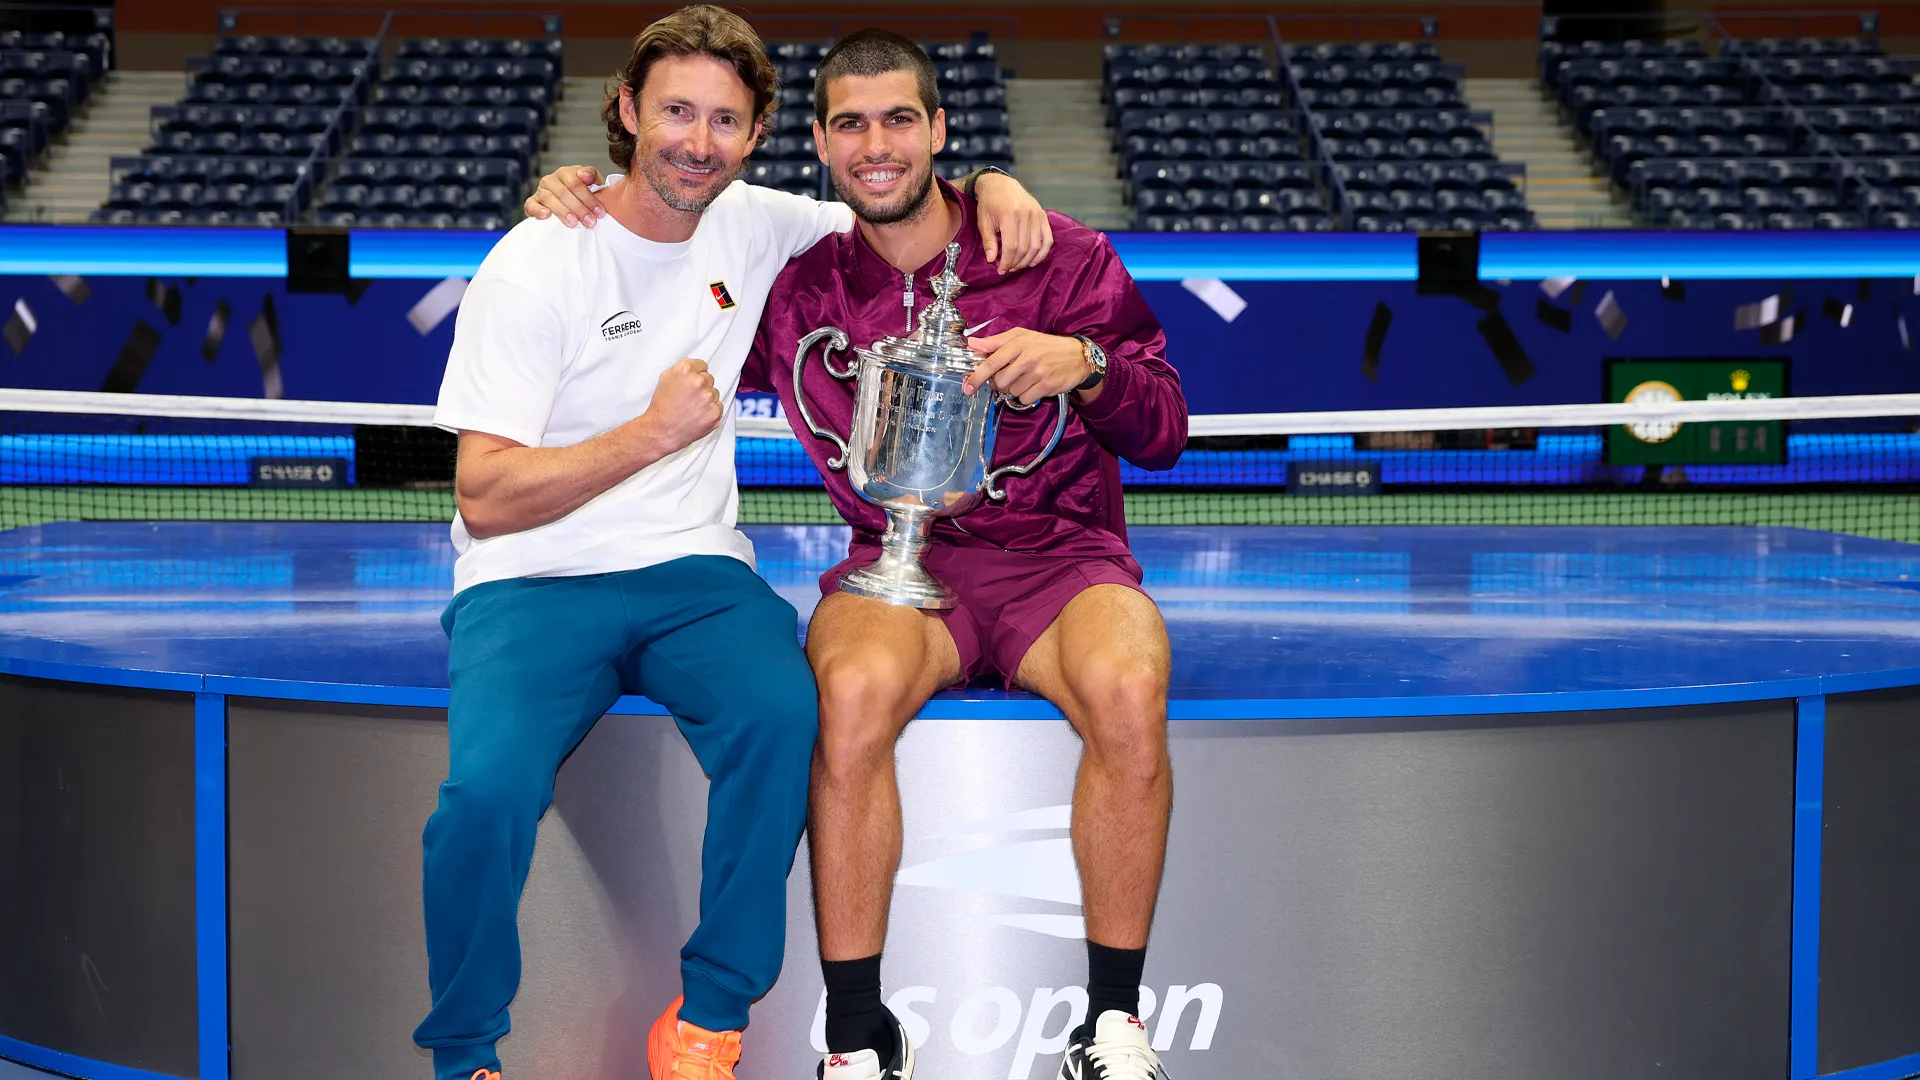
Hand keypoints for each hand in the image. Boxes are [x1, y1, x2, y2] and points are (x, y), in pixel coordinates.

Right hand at [524, 165, 608, 226]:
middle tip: (590, 222)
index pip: (576, 183)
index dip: (589, 198)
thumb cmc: (582, 192)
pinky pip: (531, 205)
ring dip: (562, 211)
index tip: (600, 212)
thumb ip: (592, 175)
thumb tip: (585, 176)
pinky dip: (538, 210)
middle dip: (579, 208)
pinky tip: (547, 216)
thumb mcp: (592, 181)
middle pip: (563, 192)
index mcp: (565, 173)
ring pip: (549, 199)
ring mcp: (540, 191)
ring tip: (573, 222)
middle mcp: (551, 180)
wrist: (567, 200)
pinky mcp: (532, 202)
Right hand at [639, 358, 723, 454]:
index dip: (695, 374)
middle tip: (688, 397)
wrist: (662, 431)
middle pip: (709, 378)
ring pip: (714, 392)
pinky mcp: (715, 412)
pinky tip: (697, 415)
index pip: (702, 365)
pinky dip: (710, 411)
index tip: (690, 382)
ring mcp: (708, 397)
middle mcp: (699, 382)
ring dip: (706, 399)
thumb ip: (682, 369)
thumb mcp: (666, 379)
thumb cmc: (662, 407)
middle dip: (701, 386)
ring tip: (691, 407)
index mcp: (686, 370)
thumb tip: (693, 366)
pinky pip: (718, 406)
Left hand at [962, 328, 1087, 404]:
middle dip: (1000, 383)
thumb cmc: (1046, 345)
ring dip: (1015, 388)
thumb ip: (996, 341)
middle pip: (1000, 381)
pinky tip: (1034, 385)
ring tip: (1026, 378)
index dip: (977, 376)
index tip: (968, 386)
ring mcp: (1038, 373)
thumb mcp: (1022, 336)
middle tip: (1009, 376)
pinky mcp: (1047, 386)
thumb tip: (972, 344)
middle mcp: (1028, 357)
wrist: (1078, 356)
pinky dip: (1026, 396)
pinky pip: (1025, 399)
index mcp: (1019, 343)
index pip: (992, 361)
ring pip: (1012, 391)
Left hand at [972, 172, 1052, 274]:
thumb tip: (991, 260)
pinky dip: (1042, 253)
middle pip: (1024, 248)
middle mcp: (1025, 214)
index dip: (1006, 262)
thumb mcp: (983, 221)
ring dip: (1028, 260)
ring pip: (1036, 246)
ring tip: (1018, 266)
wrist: (1001, 184)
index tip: (1001, 270)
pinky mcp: (1043, 216)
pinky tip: (1033, 260)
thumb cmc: (990, 203)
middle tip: (1008, 269)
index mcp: (1009, 214)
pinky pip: (1048, 239)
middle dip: (1015, 263)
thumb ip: (988, 241)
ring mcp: (1036, 214)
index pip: (1011, 246)